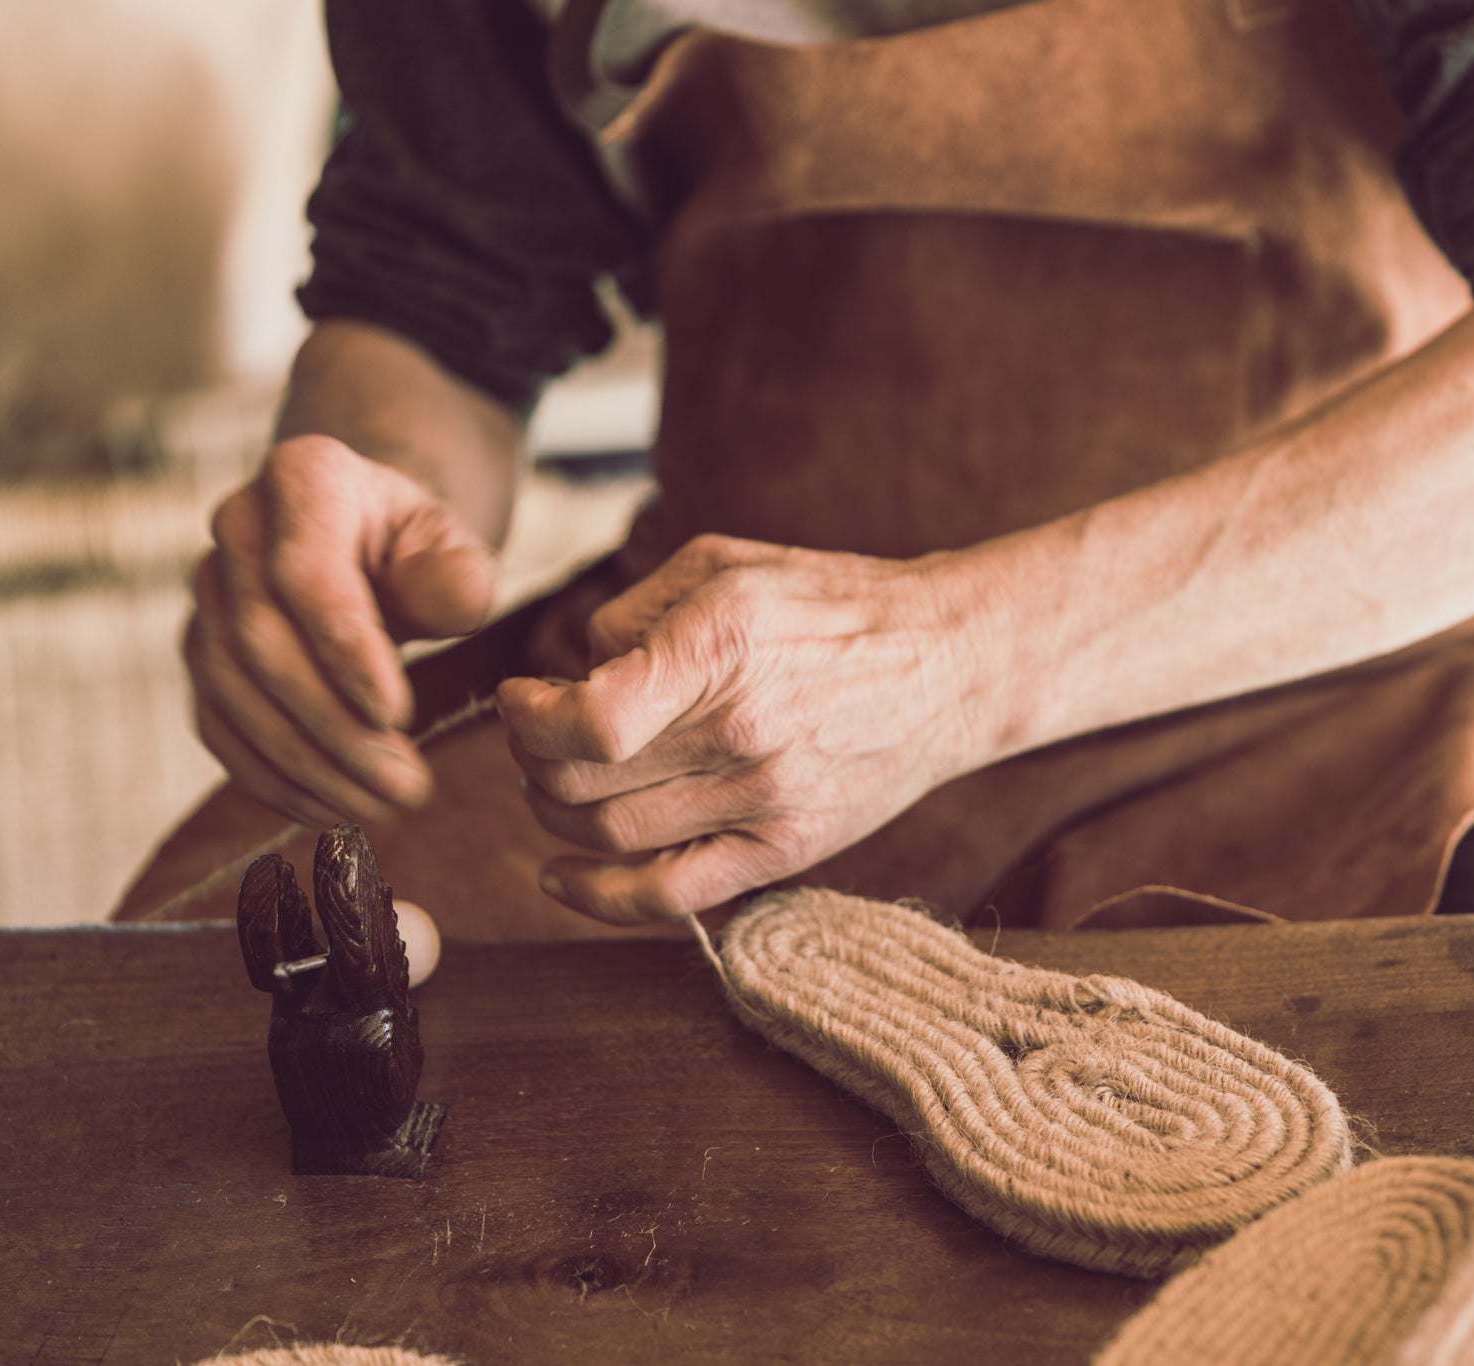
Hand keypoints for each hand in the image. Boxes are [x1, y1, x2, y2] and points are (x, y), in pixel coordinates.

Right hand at [186, 435, 496, 824]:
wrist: (371, 541)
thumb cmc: (420, 545)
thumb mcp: (456, 543)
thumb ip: (459, 571)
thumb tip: (456, 600)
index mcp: (302, 477)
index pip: (304, 575)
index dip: (346, 652)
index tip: (400, 717)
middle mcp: (235, 528)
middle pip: (260, 643)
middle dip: (333, 726)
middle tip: (407, 786)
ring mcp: (207, 593)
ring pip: (231, 692)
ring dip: (305, 764)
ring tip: (382, 807)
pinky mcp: (202, 652)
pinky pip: (219, 724)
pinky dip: (270, 777)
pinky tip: (329, 810)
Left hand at [496, 534, 992, 923]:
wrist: (950, 663)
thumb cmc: (834, 606)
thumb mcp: (728, 566)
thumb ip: (637, 610)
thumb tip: (577, 671)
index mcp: (722, 648)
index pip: (590, 719)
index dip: (529, 718)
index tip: (524, 699)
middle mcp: (742, 731)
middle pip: (585, 780)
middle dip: (533, 759)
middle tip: (536, 737)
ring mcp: (766, 799)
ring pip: (612, 837)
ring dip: (558, 814)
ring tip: (560, 781)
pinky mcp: (788, 848)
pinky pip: (672, 896)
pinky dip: (599, 898)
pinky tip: (562, 876)